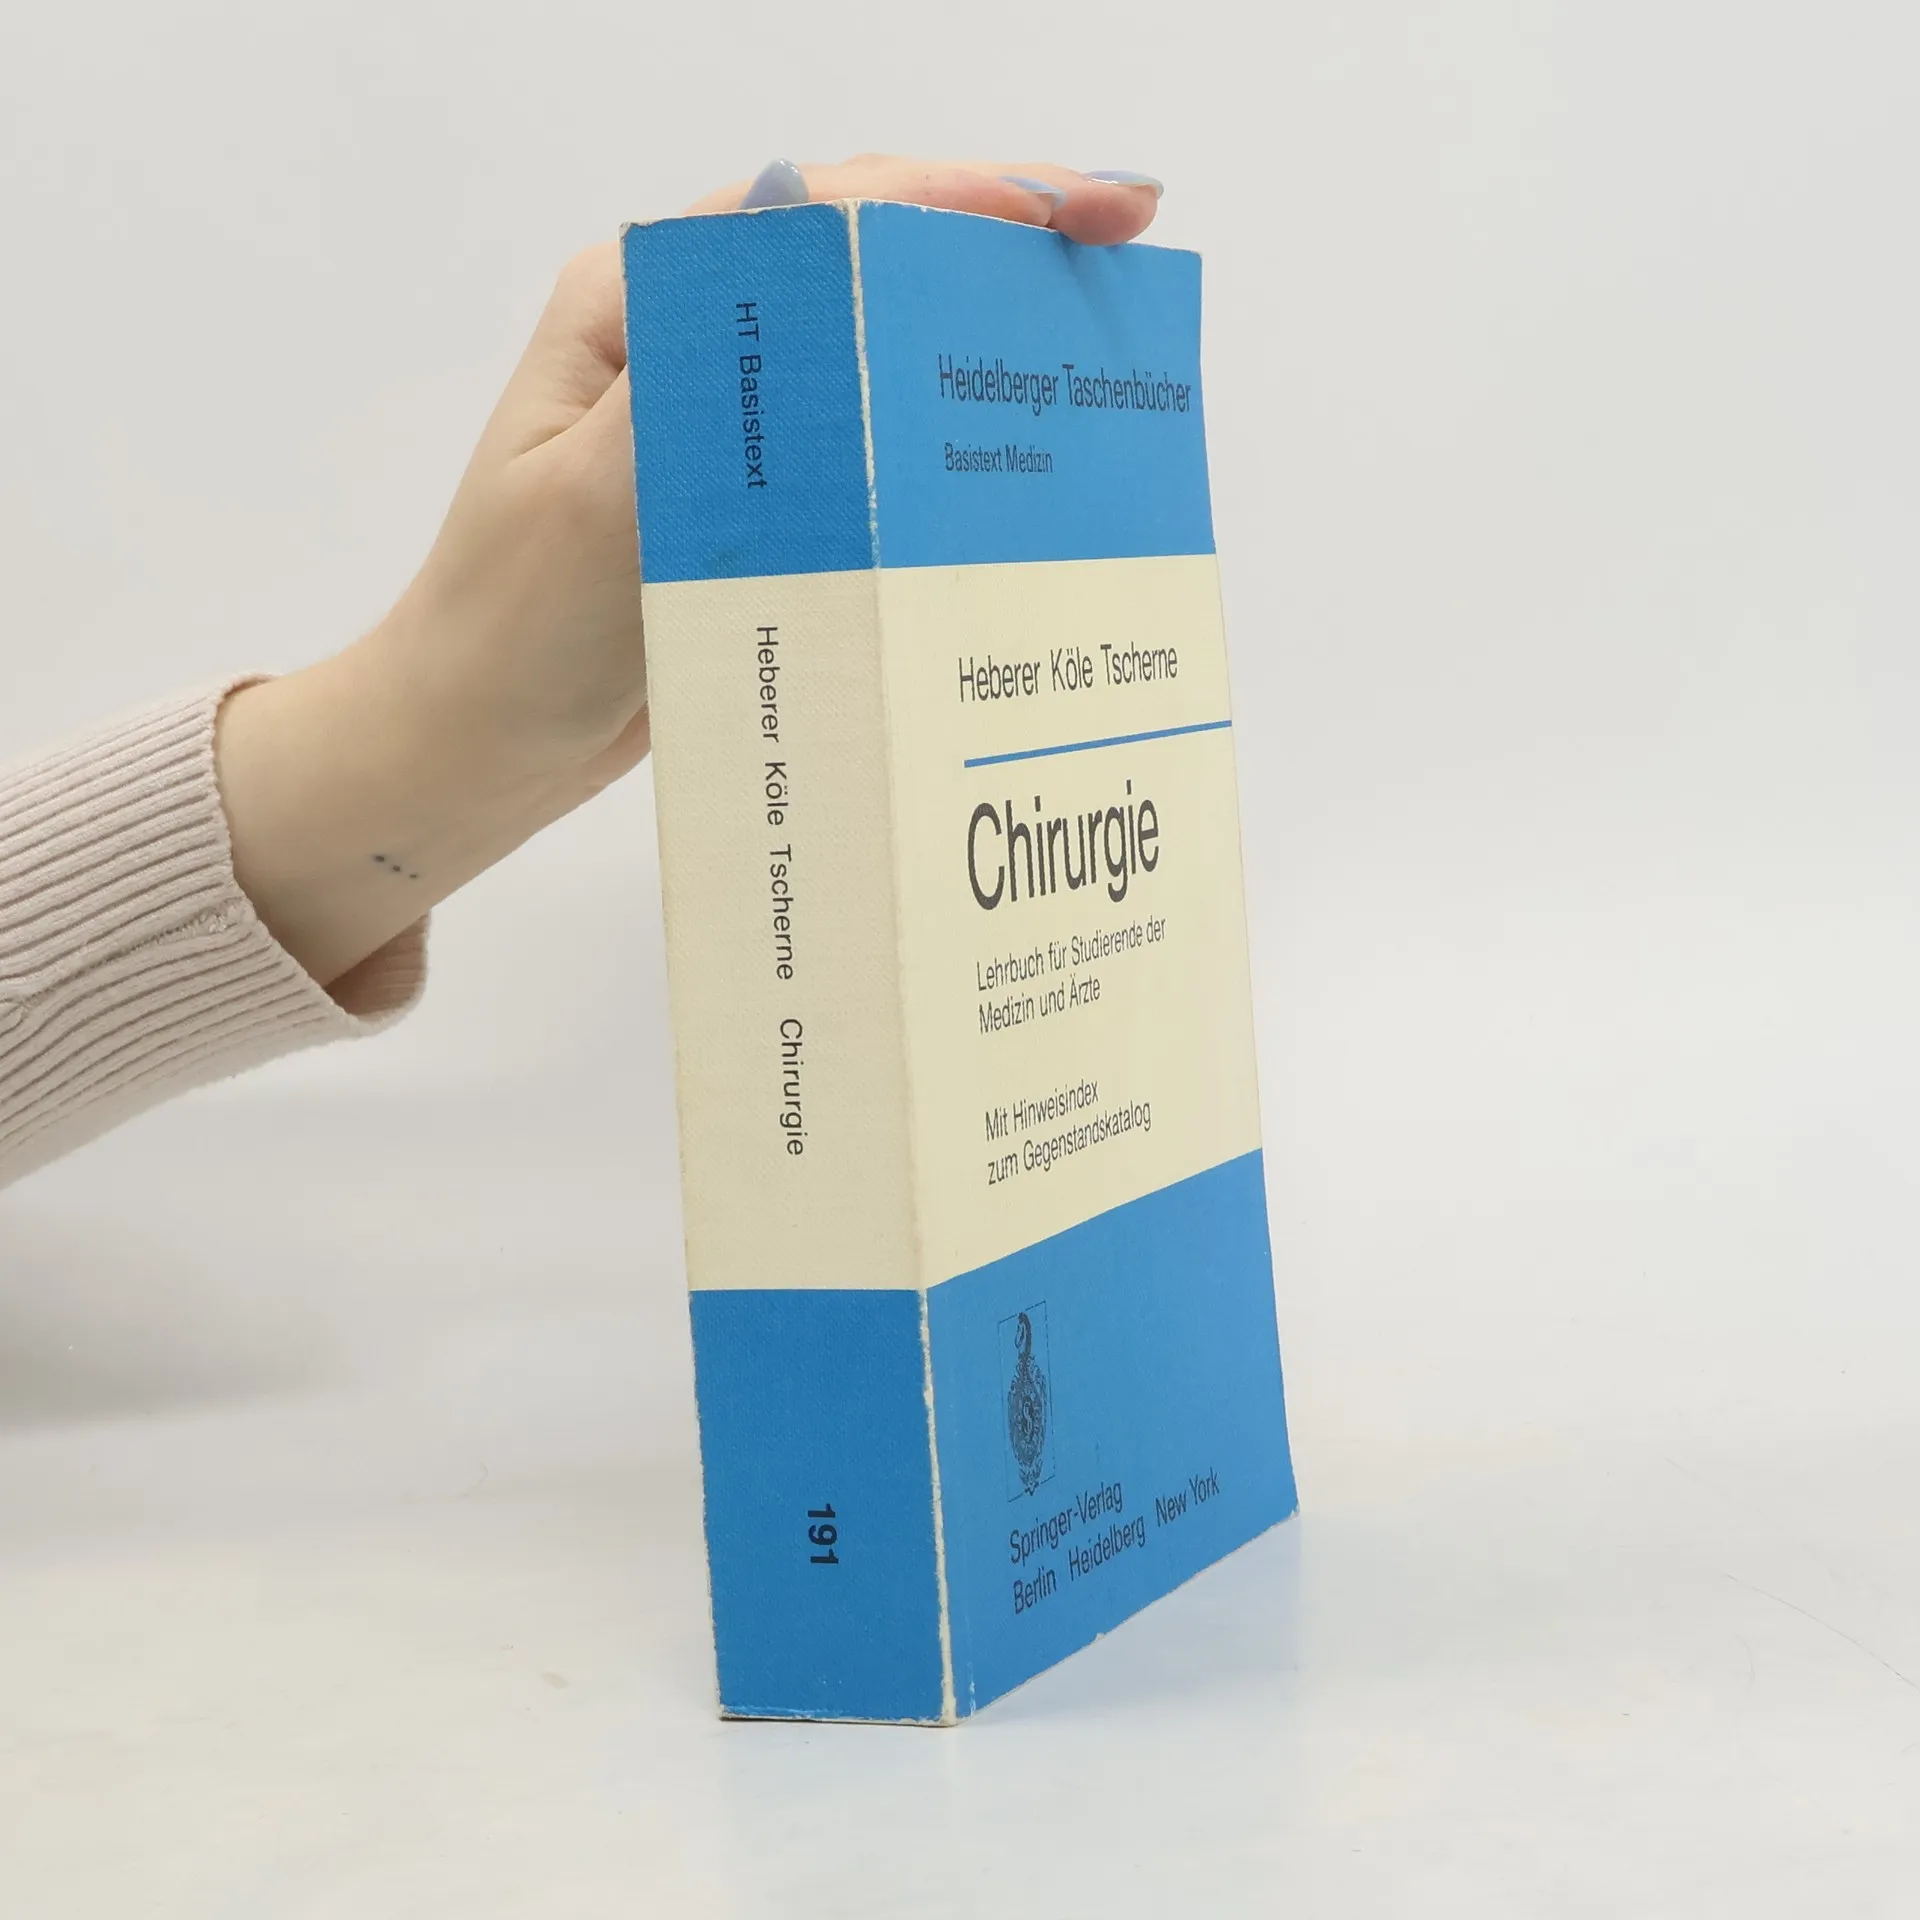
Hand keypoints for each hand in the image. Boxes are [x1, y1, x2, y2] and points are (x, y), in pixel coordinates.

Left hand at [215, 157, 1164, 988]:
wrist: (480, 744)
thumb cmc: (512, 629)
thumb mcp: (597, 503)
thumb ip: (705, 385)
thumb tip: (819, 260)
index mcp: (642, 304)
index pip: (820, 211)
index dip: (960, 195)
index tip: (1080, 208)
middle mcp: (692, 339)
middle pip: (864, 253)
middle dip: (994, 238)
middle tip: (1122, 241)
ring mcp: (726, 417)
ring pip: (873, 338)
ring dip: (977, 323)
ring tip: (1092, 324)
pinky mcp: (752, 495)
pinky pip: (863, 433)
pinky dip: (939, 422)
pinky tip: (1012, 440)